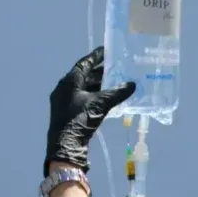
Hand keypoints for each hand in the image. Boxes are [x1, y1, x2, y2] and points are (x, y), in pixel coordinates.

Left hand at [44, 47, 134, 176]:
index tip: (107, 50)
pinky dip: (95, 96)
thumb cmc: (79, 120)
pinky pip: (83, 99)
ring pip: (84, 88)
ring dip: (98, 85)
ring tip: (114, 82)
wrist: (65, 146)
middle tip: (115, 67)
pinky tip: (106, 99)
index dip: (96, 56)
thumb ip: (116, 94)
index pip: (84, 63)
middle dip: (100, 72)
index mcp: (69, 81)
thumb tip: (132, 85)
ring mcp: (65, 101)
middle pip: (84, 75)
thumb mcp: (100, 104)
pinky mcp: (68, 113)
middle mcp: (65, 88)